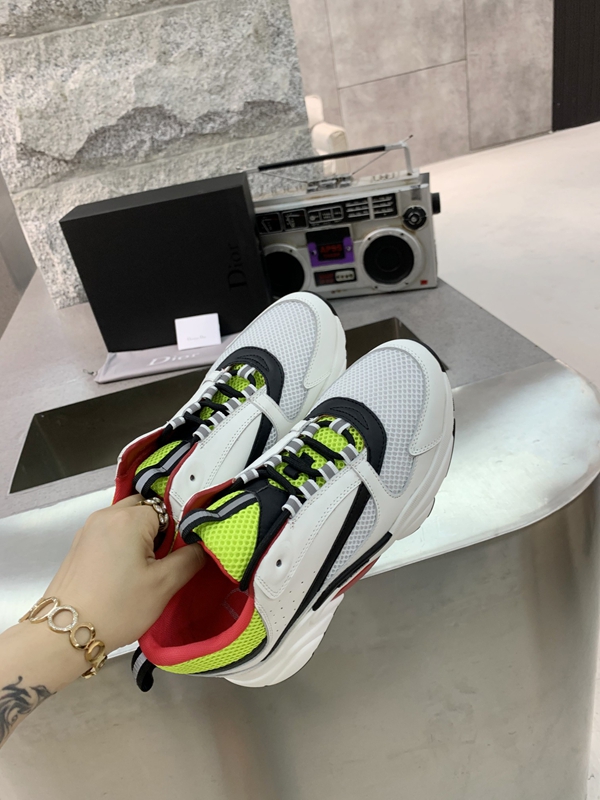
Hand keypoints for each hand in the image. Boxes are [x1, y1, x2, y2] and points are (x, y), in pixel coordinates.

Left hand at [46, 495, 204, 652]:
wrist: (65, 634)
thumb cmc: (118, 607)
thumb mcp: (164, 585)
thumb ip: (190, 558)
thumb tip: (204, 544)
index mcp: (129, 518)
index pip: (168, 508)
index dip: (181, 528)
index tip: (185, 551)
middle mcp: (106, 515)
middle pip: (146, 507)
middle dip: (161, 528)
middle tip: (168, 558)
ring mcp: (89, 528)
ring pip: (128, 519)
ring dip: (142, 535)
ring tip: (148, 567)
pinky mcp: (80, 544)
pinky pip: (112, 531)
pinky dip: (125, 542)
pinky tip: (128, 571)